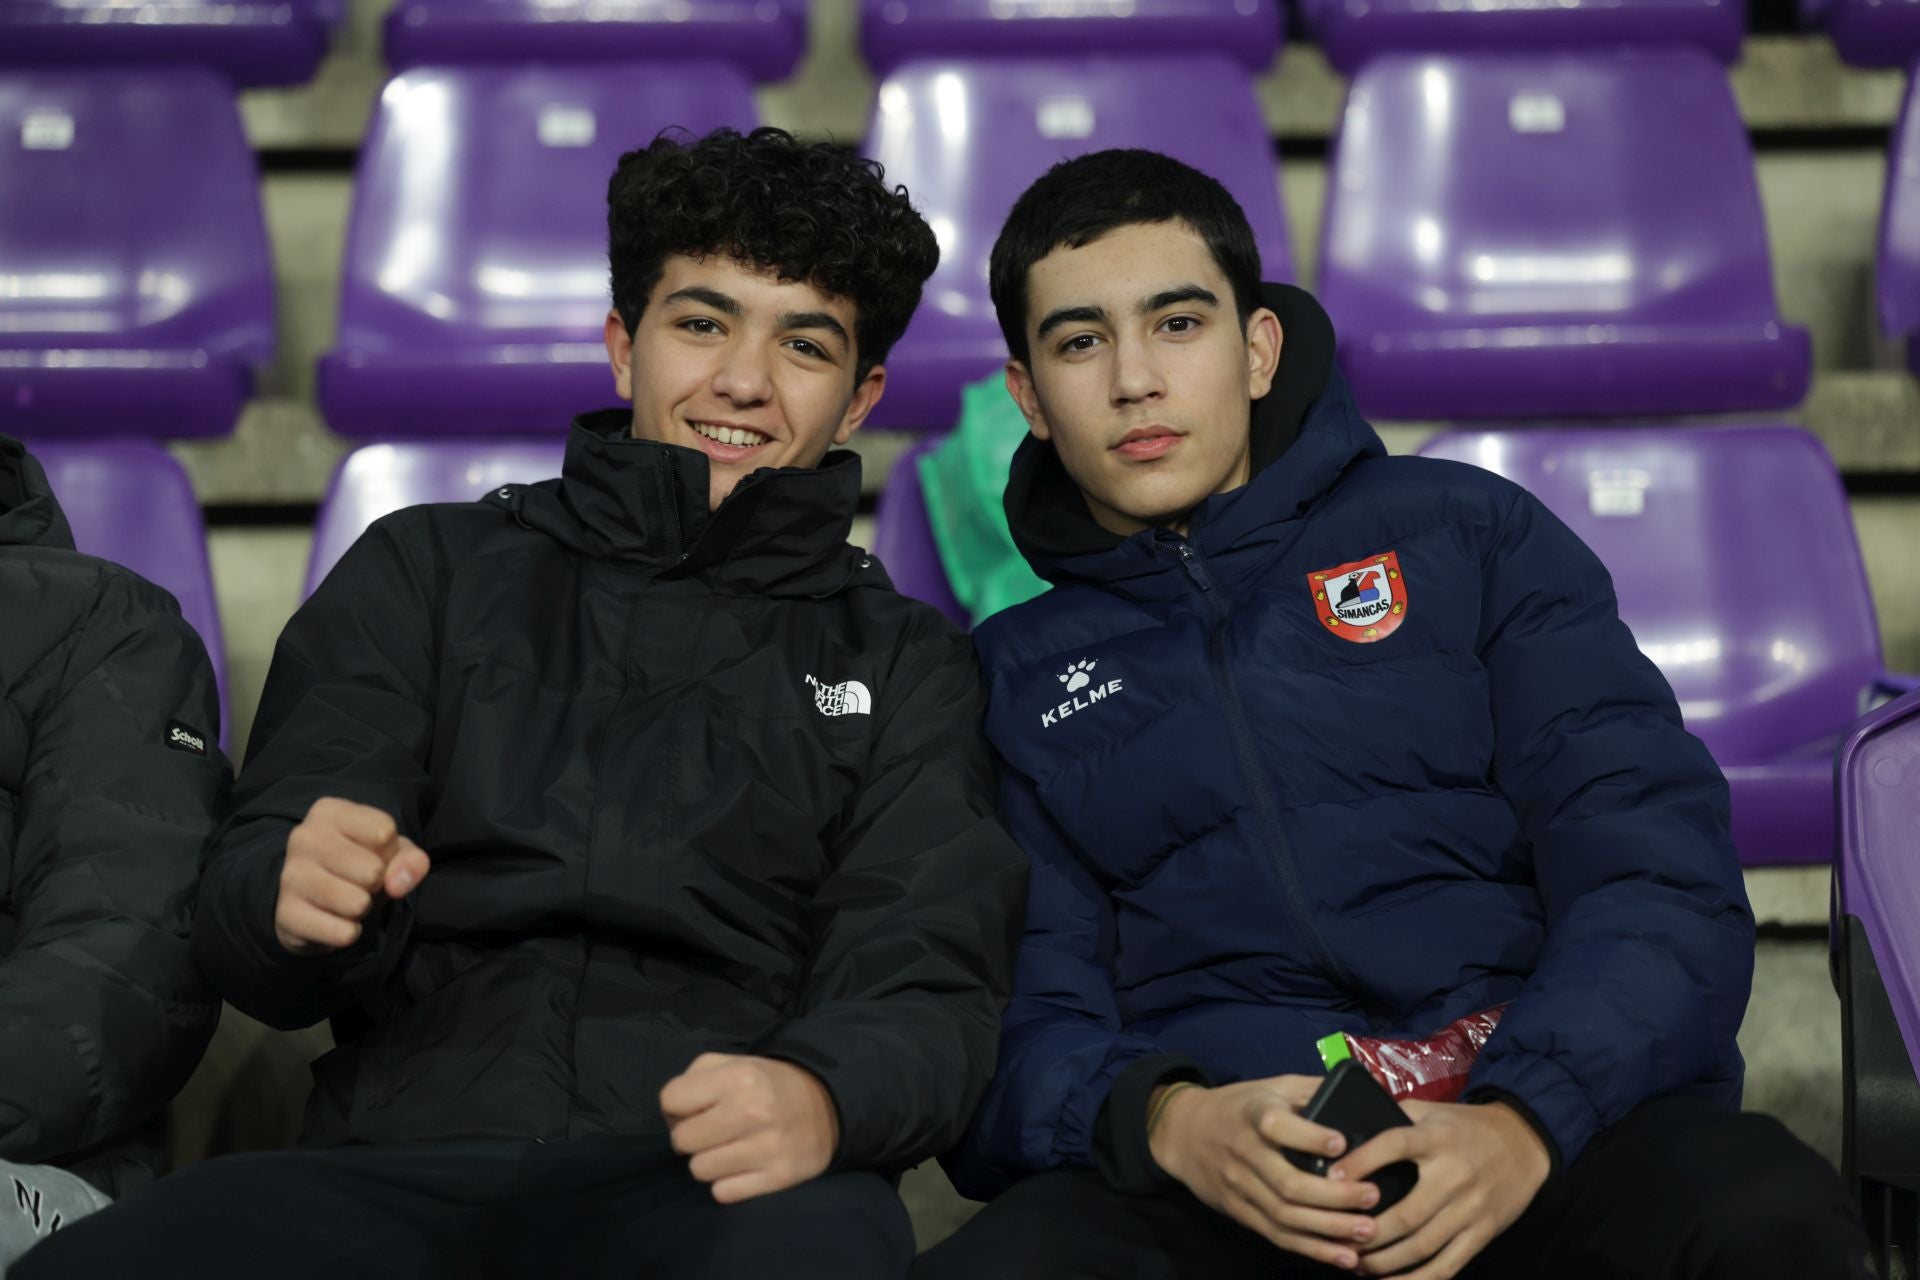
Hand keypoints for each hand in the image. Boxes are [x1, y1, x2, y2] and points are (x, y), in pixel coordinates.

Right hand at [274, 798, 429, 954]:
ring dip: (362, 909)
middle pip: (373, 870)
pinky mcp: (287, 914)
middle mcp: (303, 837)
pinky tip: (334, 921)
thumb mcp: (390, 853)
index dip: (390, 853)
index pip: (384, 832)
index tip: (372, 855)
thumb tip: (399, 883)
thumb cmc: (357, 865)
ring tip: (347, 900)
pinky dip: (348, 933)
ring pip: (358, 904)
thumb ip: (409, 860)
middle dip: (377, 885)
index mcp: (328, 812)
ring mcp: (291, 876)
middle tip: (359, 883)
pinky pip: (343, 933)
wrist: (311, 903)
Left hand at [660, 1053, 839, 1203]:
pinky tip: (743, 1167)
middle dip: (691, 1137)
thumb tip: (670, 1115)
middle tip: (712, 1131)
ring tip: (728, 1149)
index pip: (670, 1100)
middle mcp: (751, 1111)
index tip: (695, 1108)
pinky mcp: (777, 1177)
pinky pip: (723, 1192)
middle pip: (681, 1140)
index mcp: (738, 1077)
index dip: (677, 1106)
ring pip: (699, 1170)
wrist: (830, 1104)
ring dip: (709, 1162)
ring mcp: (765, 1148)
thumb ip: (695, 1077)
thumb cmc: (769, 1084)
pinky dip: (728, 1183)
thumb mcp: (736, 1063)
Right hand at [1147, 1076, 1383, 1269]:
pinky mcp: (1241, 1213)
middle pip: (1288, 1184)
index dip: (1309, 1137)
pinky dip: (1313, 1249)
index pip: (1276, 1127)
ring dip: (1330, 1229)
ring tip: (1368, 1232)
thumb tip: (1360, 1092)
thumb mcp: (1270, 1086)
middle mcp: (1245, 1153)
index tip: (1341, 1142)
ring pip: (1286, 1217)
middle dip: (1335, 1196)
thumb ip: (1310, 1090)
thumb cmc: (1238, 1106)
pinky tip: (1344, 1257)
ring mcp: (1241, 1188)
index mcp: (1254, 1115)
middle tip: (1373, 1197)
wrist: (1182, 1133)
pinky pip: (1279, 1236)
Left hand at [1334, 1100, 1550, 1277]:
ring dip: (1385, 1261)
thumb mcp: (1433, 1111)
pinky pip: (1448, 1265)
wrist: (1525, 1143)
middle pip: (1406, 1214)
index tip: (1331, 1176)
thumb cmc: (1465, 1127)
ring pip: (1423, 1246)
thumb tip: (1347, 1125)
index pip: (1395, 1145)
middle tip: (1338, 1239)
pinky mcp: (1483, 1232)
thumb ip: (1396, 1116)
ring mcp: (1471, 1209)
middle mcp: (1454, 1175)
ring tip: (1357, 1264)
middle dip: (1367, 1233)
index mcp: (1436, 1139)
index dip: (1362, 1161)